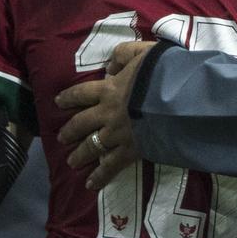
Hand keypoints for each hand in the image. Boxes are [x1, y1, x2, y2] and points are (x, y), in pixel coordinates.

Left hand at [55, 41, 155, 189]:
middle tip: (62, 137)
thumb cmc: (162, 73)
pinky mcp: (130, 151)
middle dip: (70, 131)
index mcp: (108, 90)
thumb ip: (123, 55)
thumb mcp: (141, 53)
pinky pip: (111, 166)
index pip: (81, 94)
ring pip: (92, 146)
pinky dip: (100, 176)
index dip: (68, 98)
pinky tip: (91, 184)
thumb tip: (110, 66)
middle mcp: (107, 114)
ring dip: (80, 154)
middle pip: (81, 123)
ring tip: (72, 162)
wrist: (178, 98)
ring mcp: (117, 135)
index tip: (58, 102)